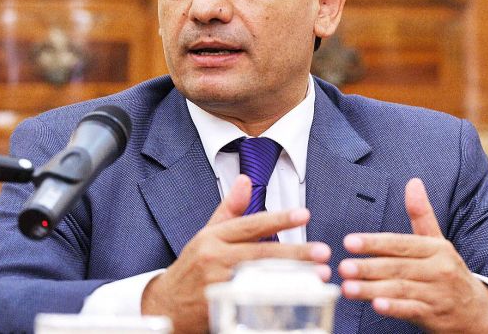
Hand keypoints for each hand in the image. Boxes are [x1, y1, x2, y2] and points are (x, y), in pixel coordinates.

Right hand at [141, 174, 331, 332]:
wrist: (164, 305)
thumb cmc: (192, 267)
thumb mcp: (207, 234)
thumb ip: (230, 209)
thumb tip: (245, 180)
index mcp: (213, 236)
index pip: (251, 224)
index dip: (279, 219)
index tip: (304, 215)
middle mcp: (214, 257)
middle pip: (260, 253)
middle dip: (295, 252)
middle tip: (323, 252)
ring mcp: (216, 284)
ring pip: (260, 278)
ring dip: (292, 278)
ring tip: (318, 276)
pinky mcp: (219, 308)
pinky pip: (252, 302)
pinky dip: (276, 299)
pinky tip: (298, 298)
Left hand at [338, 178, 487, 333]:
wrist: (476, 310)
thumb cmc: (447, 271)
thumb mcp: (438, 241)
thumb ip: (421, 214)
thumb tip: (413, 182)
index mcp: (436, 248)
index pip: (401, 243)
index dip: (374, 242)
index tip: (349, 241)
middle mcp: (438, 269)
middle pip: (398, 267)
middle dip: (368, 267)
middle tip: (343, 267)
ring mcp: (437, 294)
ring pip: (400, 289)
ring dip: (372, 289)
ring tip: (347, 288)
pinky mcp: (434, 315)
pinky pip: (411, 311)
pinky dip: (394, 308)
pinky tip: (376, 305)